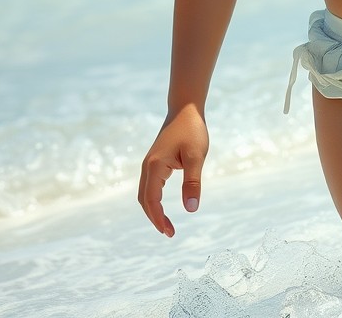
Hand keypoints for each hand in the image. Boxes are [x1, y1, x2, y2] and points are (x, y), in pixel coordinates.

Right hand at [138, 103, 208, 236]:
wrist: (185, 109)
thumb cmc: (192, 131)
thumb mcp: (196, 157)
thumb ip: (193, 182)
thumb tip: (191, 209)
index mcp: (155, 167)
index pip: (152, 200)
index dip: (158, 218)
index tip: (169, 232)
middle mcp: (147, 167)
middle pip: (144, 200)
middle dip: (154, 218)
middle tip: (170, 232)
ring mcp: (149, 164)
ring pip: (145, 194)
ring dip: (153, 210)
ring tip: (167, 224)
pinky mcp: (154, 161)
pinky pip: (150, 186)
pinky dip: (154, 200)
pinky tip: (164, 205)